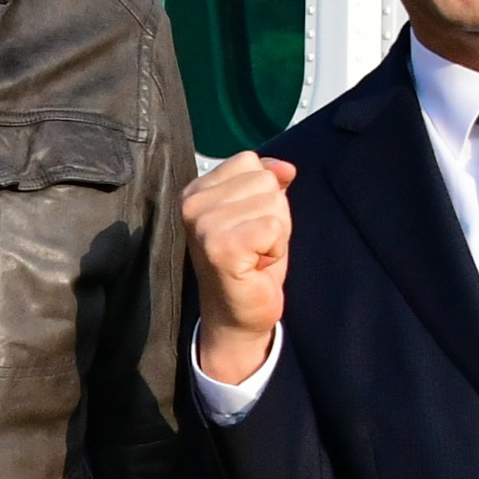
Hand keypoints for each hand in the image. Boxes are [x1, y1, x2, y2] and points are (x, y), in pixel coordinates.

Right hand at [179, 152, 297, 383]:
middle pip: (264, 180)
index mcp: (195, 190)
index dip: (262, 194)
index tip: (247, 225)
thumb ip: (268, 182)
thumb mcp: (259, 212)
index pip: (249, 161)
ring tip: (254, 255)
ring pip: (273, 202)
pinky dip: (276, 249)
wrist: (237, 317)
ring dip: (275, 233)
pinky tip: (257, 266)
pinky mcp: (221, 247)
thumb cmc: (249, 264)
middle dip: (272, 213)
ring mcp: (204, 225)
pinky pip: (273, 226)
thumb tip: (286, 168)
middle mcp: (192, 203)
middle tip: (253, 245)